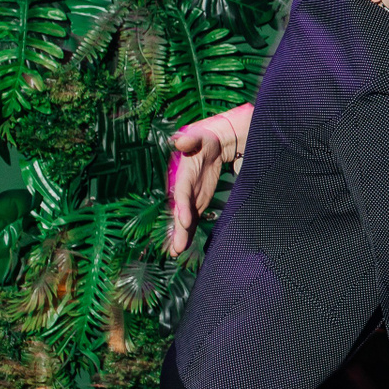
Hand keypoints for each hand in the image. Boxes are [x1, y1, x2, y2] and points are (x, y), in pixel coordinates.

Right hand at [164, 105, 250, 254]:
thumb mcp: (199, 136)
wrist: (212, 144)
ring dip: (180, 235)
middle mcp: (183, 189)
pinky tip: (182, 247)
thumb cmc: (205, 138)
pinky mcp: (196, 202)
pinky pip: (191, 219)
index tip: (184, 221)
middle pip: (180, 211)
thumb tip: (181, 140)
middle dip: (178, 229)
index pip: (181, 193)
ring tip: (176, 252)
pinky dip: (187, 232)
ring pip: (183, 219)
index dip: (181, 206)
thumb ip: (191, 139)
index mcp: (183, 174)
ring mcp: (189, 197)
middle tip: (176, 248)